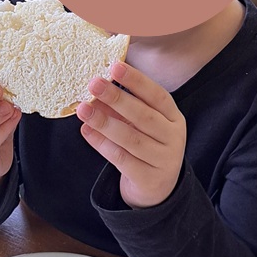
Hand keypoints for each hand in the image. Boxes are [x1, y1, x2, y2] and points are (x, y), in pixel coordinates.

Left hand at [77, 60, 185, 208]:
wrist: (157, 190)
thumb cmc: (146, 147)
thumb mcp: (139, 125)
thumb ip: (121, 108)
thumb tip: (94, 88)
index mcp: (173, 118)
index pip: (157, 95)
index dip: (137, 81)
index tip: (115, 66)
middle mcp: (173, 137)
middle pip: (144, 116)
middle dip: (117, 98)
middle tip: (93, 84)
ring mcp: (163, 160)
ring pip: (131, 139)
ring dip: (104, 122)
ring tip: (83, 109)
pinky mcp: (149, 179)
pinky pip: (122, 159)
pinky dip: (102, 144)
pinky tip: (86, 131)